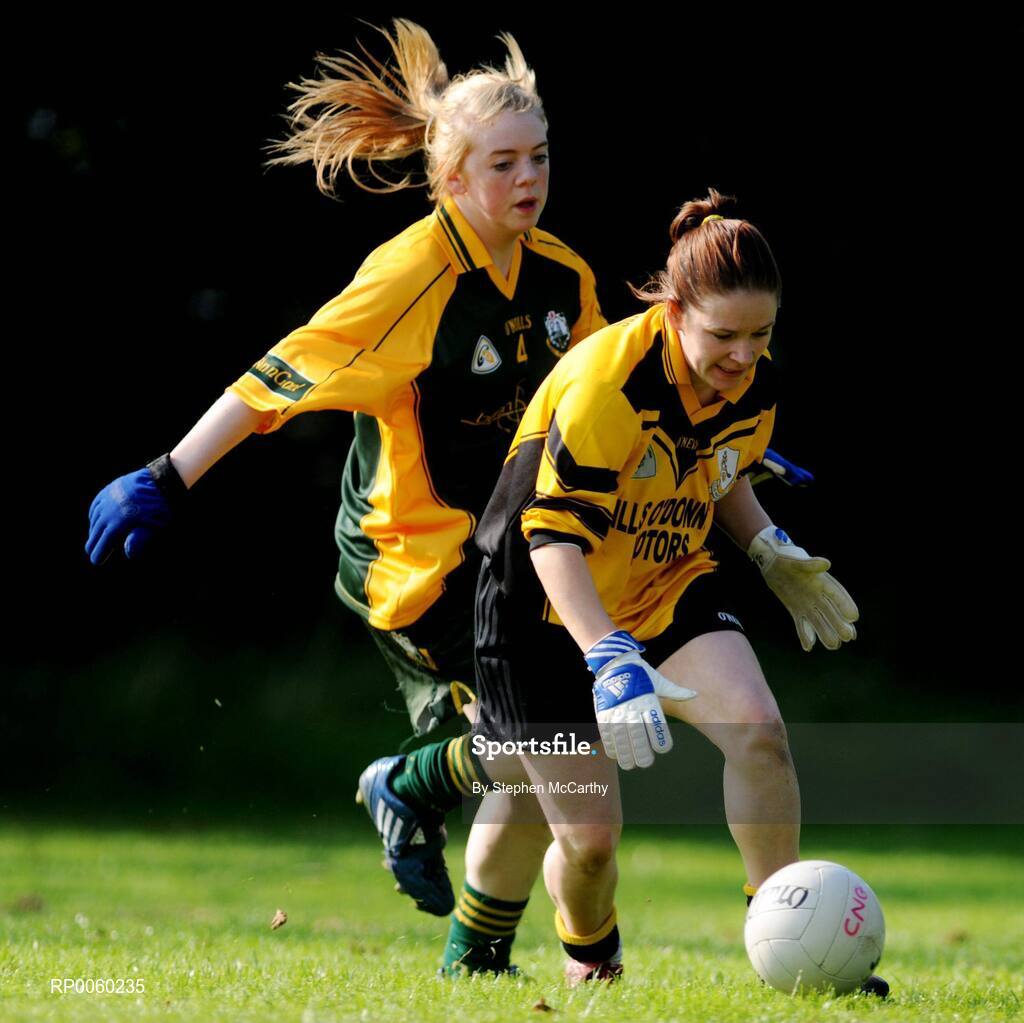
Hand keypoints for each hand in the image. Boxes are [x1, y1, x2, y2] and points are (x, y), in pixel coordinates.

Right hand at [85, 455, 185, 563]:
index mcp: (119, 523)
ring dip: (93, 529)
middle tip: (91, 552)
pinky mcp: (109, 489)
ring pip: (95, 518)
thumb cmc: (160, 507)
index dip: (99, 552)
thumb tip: (129, 554)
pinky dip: (94, 514)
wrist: (161, 481)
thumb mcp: (154, 526)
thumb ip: (140, 539)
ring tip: (93, 538)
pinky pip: (96, 505)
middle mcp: (109, 511)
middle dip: (93, 543)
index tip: (95, 561)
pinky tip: (94, 520)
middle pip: (96, 531)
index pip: (104, 542)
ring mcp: (108, 498)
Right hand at [586, 631, 696, 769]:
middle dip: (641, 750)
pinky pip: (606, 730)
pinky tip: (615, 755)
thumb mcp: (658, 680)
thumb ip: (675, 691)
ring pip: (620, 734)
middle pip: (636, 732)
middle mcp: (632, 705)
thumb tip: (694, 694)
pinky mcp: (603, 711)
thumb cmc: (640, 674)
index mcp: (647, 699)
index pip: (655, 721)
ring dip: (624, 751)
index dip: (659, 736)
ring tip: (629, 765)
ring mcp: (616, 709)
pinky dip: (610, 743)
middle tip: (646, 763)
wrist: (614, 662)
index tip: (663, 749)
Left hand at [747, 525, 857, 651]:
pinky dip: (805, 635)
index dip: (845, 605)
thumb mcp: (798, 561)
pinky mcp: (796, 610)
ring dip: (826, 632)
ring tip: (834, 646)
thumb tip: (826, 564)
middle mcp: (818, 596)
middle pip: (831, 612)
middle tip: (848, 637)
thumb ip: (812, 564)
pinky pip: (802, 624)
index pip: (837, 595)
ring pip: (819, 621)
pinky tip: (808, 647)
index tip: (853, 617)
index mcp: (823, 582)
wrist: (774, 564)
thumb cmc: (788, 559)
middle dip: (839, 624)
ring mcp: (808, 604)